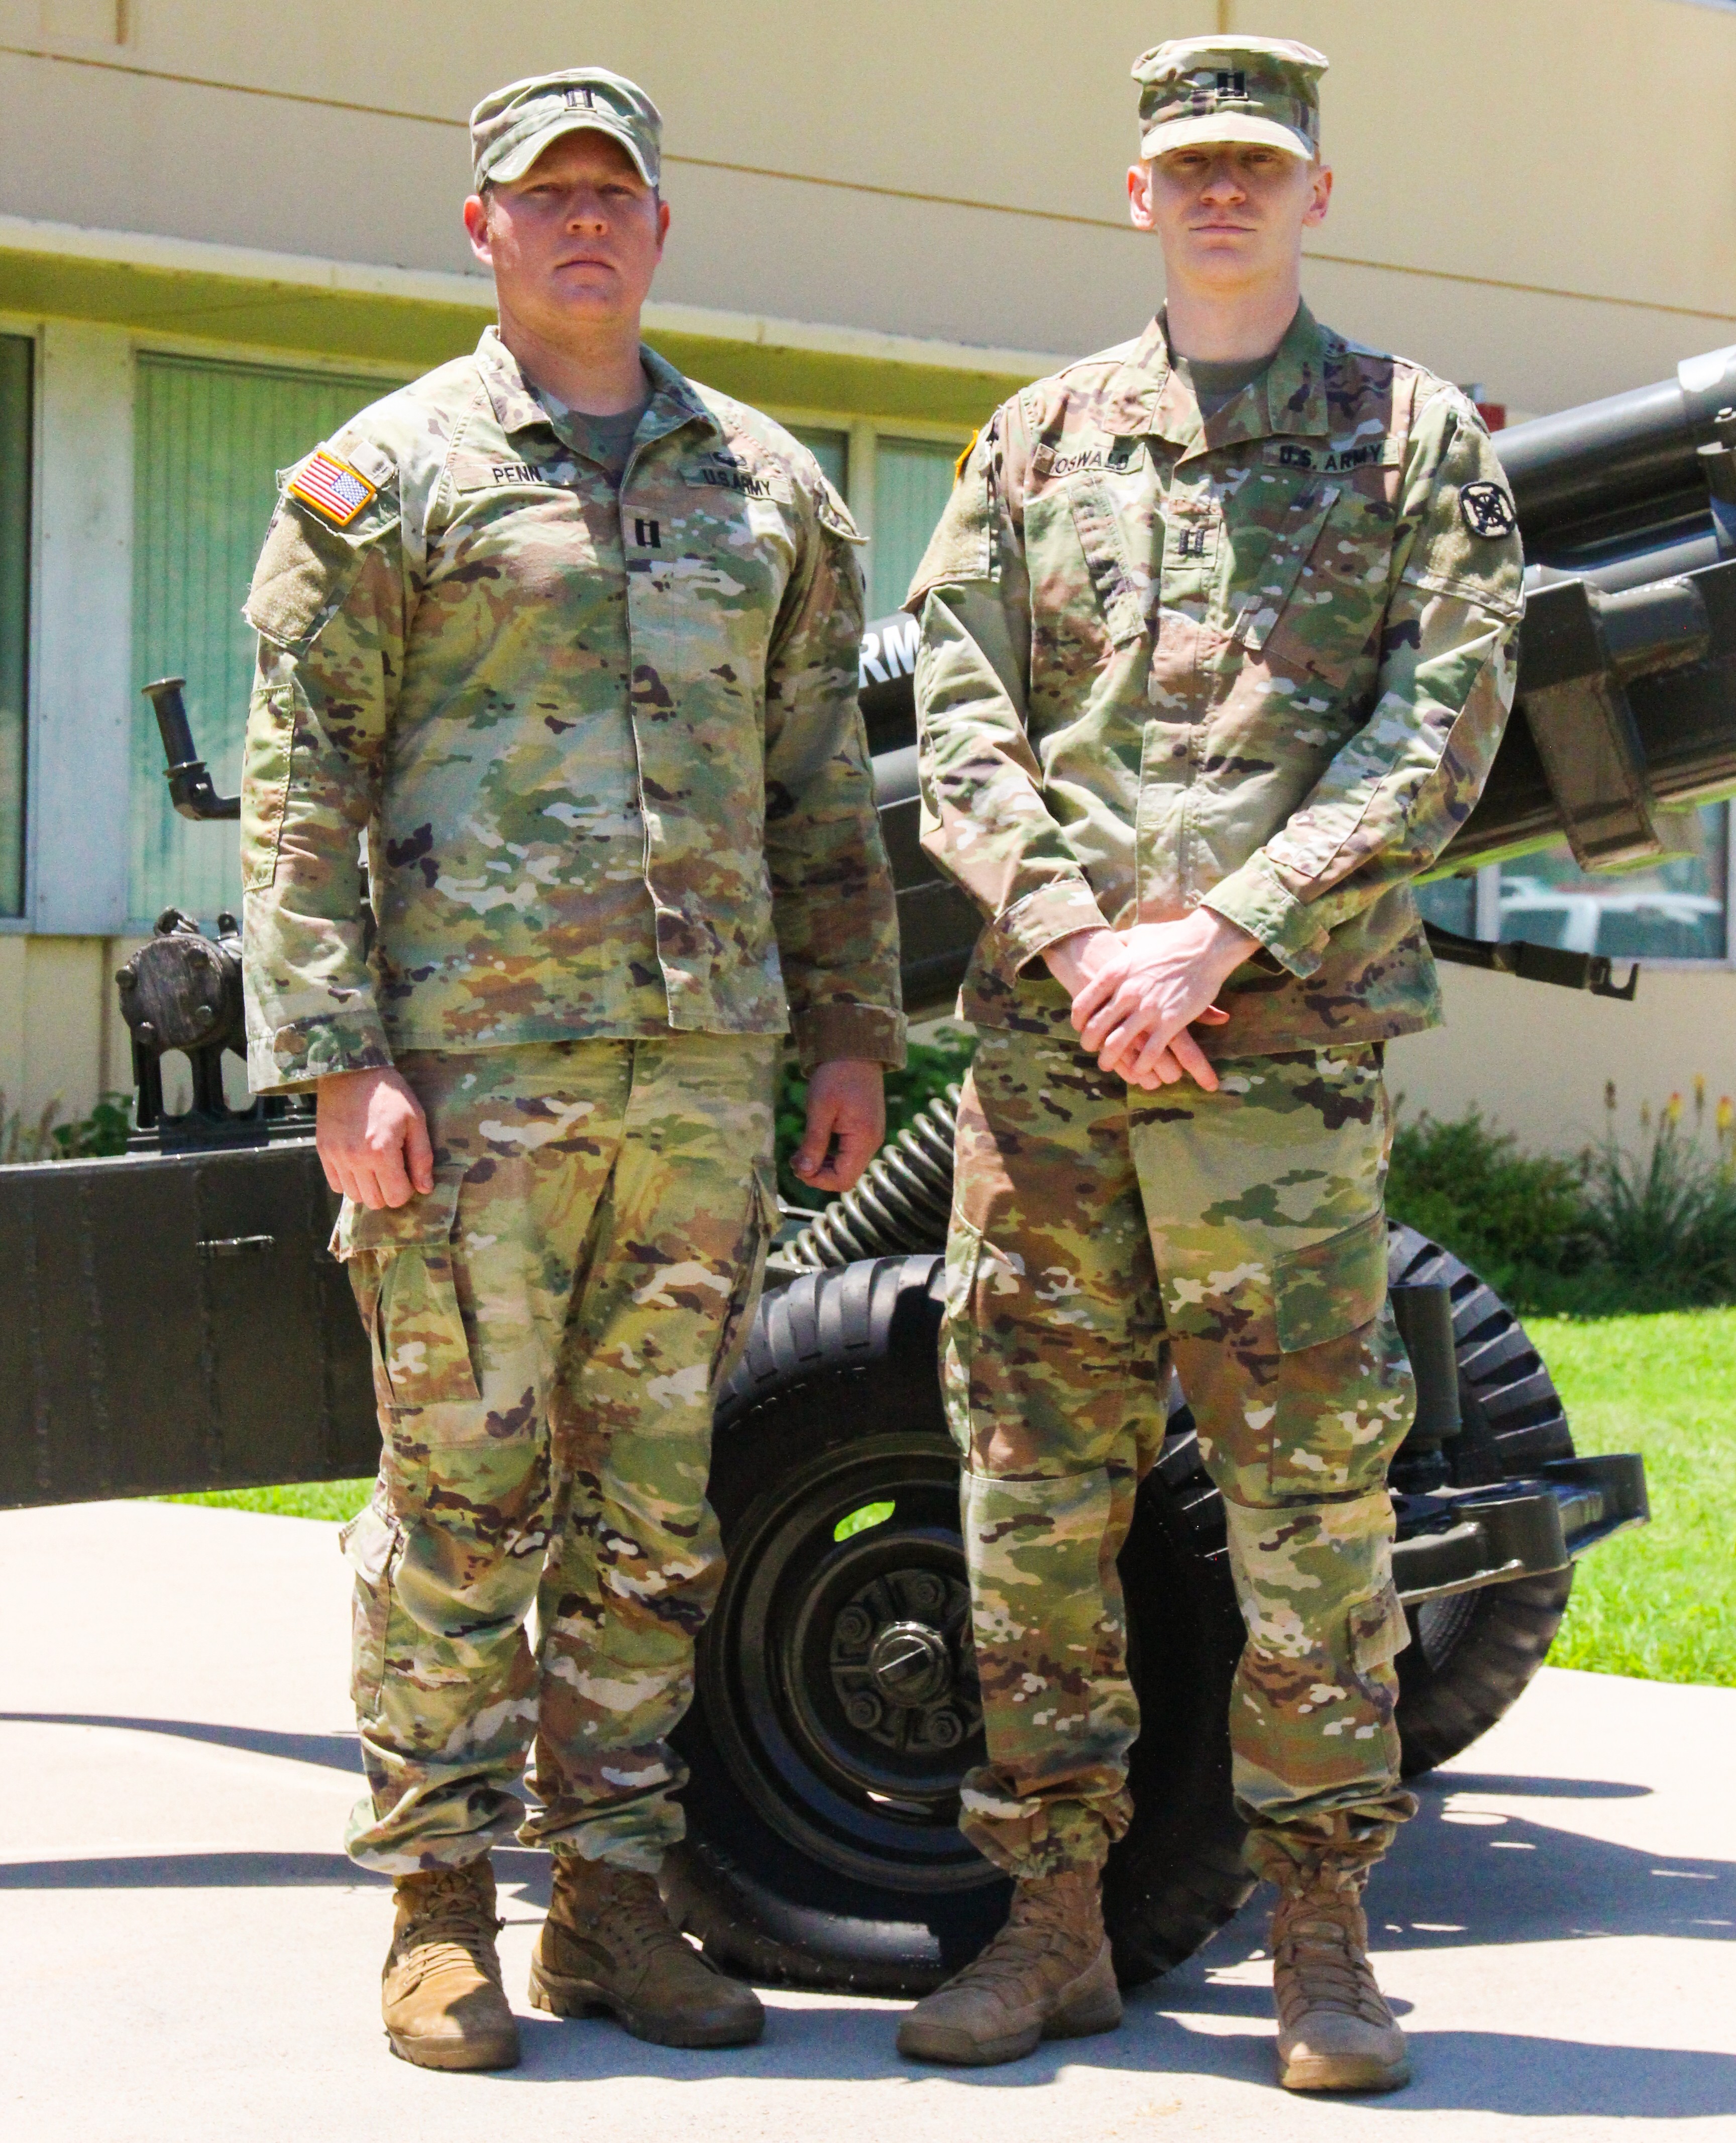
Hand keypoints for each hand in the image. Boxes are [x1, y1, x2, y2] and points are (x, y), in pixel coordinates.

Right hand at [315, 1066, 434, 1209]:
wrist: (351, 1070)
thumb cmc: (389, 1093)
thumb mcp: (415, 1120)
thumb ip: (421, 1157)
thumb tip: (425, 1188)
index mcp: (382, 1152)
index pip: (396, 1197)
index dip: (406, 1189)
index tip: (407, 1173)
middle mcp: (356, 1159)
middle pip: (374, 1202)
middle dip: (388, 1191)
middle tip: (392, 1170)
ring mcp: (336, 1156)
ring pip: (354, 1196)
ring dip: (368, 1188)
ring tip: (375, 1166)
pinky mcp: (323, 1151)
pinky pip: (336, 1184)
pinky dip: (349, 1181)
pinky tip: (358, 1164)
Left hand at [792, 1058, 885, 1195]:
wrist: (854, 1050)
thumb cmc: (835, 1076)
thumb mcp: (819, 1109)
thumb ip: (813, 1143)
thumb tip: (803, 1172)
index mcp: (863, 1139)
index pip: (843, 1180)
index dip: (818, 1181)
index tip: (797, 1167)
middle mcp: (872, 1142)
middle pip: (846, 1177)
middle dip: (819, 1174)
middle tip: (796, 1160)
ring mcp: (871, 1136)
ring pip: (848, 1167)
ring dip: (824, 1166)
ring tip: (803, 1152)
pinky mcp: (867, 1130)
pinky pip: (849, 1154)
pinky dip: (832, 1155)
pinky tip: (817, 1144)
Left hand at [1068, 910, 1255, 1090]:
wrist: (1205, 943)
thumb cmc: (1173, 937)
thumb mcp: (1138, 936)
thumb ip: (1122, 942)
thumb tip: (1114, 940)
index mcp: (1115, 973)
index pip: (1083, 1005)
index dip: (1078, 1021)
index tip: (1080, 1027)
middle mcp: (1127, 993)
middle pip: (1095, 1028)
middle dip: (1089, 1043)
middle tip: (1091, 1049)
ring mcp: (1148, 1009)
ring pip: (1117, 1044)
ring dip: (1109, 1059)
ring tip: (1107, 1064)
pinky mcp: (1171, 1022)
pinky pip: (1149, 1052)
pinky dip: (1141, 1065)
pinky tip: (1139, 1069)